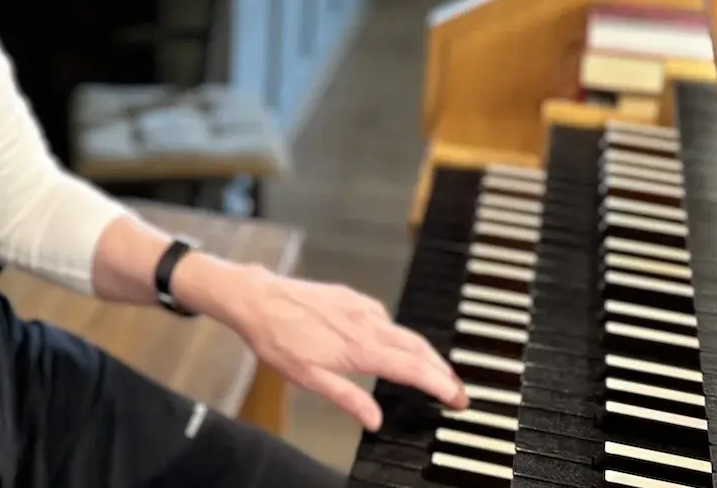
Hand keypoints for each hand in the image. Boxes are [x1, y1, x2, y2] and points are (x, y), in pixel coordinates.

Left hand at [207, 266, 468, 431]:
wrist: (257, 298)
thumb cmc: (278, 340)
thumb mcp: (308, 378)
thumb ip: (346, 398)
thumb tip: (374, 419)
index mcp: (360, 349)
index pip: (413, 370)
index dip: (440, 385)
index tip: (458, 399)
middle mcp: (367, 324)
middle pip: (419, 348)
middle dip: (442, 370)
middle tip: (456, 390)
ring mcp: (361, 307)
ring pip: (403, 332)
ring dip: (422, 353)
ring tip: (431, 371)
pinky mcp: (352, 297)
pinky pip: (384, 318)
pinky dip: (397, 335)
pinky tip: (390, 344)